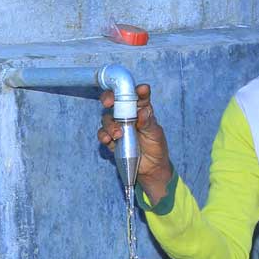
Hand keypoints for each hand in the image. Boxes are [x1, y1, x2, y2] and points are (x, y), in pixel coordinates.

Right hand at [97, 83, 173, 202]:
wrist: (151, 168)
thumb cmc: (156, 147)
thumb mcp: (156, 134)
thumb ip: (148, 123)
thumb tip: (142, 112)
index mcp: (142, 109)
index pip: (139, 96)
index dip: (139, 90)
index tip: (141, 90)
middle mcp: (128, 114)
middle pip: (115, 101)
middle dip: (109, 98)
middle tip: (108, 102)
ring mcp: (118, 126)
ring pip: (107, 118)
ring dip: (109, 124)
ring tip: (117, 134)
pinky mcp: (111, 139)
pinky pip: (103, 134)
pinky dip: (103, 135)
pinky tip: (108, 139)